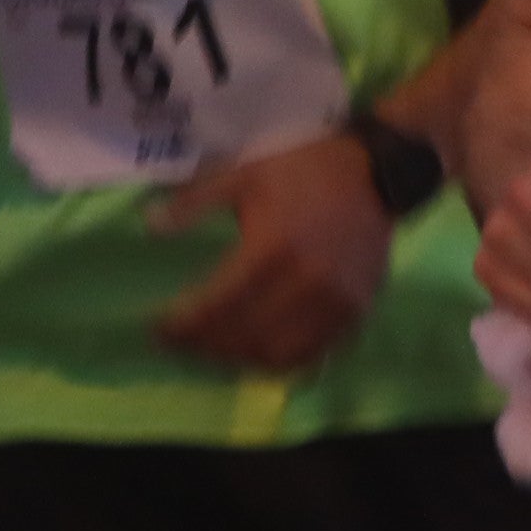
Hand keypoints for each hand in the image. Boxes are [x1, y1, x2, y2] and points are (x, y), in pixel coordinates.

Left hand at [148, 132, 397, 372]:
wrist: (379, 172)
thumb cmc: (307, 170)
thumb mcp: (245, 172)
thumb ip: (197, 201)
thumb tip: (151, 227)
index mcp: (273, 248)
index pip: (217, 306)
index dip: (182, 326)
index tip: (158, 331)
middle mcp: (306, 282)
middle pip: (242, 335)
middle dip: (203, 346)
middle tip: (180, 344)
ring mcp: (335, 301)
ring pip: (277, 352)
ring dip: (239, 358)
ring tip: (216, 350)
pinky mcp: (357, 309)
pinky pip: (314, 351)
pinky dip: (281, 360)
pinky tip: (259, 353)